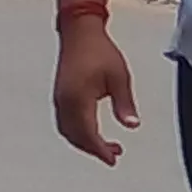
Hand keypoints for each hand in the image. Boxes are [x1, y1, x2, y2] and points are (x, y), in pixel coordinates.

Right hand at [52, 13, 138, 163]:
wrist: (80, 32)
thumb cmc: (99, 50)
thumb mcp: (119, 77)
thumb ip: (125, 103)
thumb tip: (132, 125)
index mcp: (79, 99)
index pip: (88, 134)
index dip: (100, 150)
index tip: (113, 159)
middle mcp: (65, 102)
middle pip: (76, 137)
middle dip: (94, 149)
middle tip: (114, 154)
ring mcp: (59, 99)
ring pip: (68, 131)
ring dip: (85, 142)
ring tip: (106, 146)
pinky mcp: (59, 95)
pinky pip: (64, 122)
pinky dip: (77, 133)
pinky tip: (92, 132)